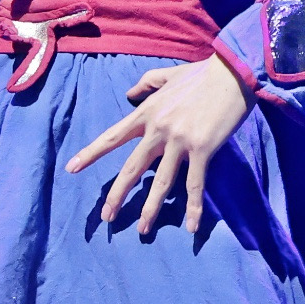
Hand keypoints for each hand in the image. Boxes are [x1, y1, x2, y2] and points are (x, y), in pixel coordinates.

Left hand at [63, 56, 253, 238]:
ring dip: (151, 209)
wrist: (233, 73)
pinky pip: (195, 184)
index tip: (71, 168)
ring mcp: (180, 141)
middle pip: (132, 168)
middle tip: (105, 217)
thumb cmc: (202, 74)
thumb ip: (146, 83)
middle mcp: (158, 129)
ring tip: (142, 230)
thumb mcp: (168, 74)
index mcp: (147, 112)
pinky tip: (191, 227)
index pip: (112, 136)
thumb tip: (129, 94)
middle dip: (117, 194)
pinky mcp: (202, 149)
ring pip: (161, 182)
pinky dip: (194, 208)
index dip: (91, 154)